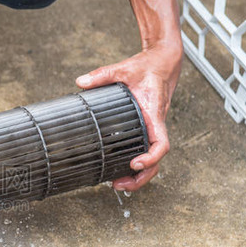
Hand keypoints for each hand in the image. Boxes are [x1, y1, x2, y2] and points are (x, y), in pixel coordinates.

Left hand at [76, 43, 181, 190]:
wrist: (163, 61)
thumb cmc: (149, 67)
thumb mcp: (124, 68)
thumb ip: (102, 75)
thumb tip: (81, 81)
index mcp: (154, 114)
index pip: (161, 143)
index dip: (151, 158)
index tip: (135, 164)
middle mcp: (156, 125)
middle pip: (157, 161)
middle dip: (142, 177)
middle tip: (120, 184)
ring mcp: (152, 128)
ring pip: (152, 159)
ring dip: (139, 176)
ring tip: (118, 184)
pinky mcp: (147, 128)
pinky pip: (145, 150)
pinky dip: (136, 164)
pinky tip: (121, 169)